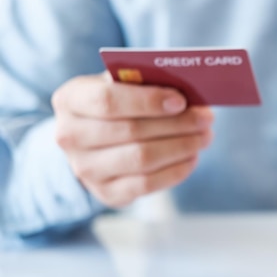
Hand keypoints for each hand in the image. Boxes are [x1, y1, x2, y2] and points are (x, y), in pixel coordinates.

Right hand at [52, 72, 212, 206]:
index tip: (181, 101)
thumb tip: (189, 94)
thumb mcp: (122, 85)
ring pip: (142, 159)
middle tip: (206, 119)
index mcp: (70, 100)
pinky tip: (192, 157)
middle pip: (131, 131)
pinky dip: (176, 170)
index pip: (108, 101)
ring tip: (205, 136)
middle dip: (177, 124)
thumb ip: (146, 83)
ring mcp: (85, 169)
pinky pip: (147, 184)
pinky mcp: (106, 193)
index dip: (148, 101)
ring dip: (182, 147)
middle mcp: (70, 136)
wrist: (93, 141)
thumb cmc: (117, 104)